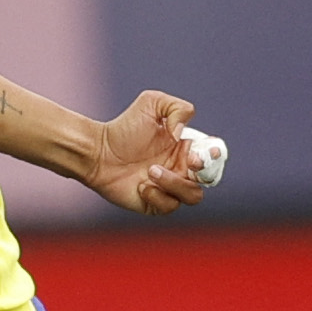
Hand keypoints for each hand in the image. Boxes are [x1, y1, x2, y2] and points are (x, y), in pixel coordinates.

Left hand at [86, 90, 208, 214]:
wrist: (97, 151)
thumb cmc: (123, 128)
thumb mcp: (151, 103)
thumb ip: (177, 108)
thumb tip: (184, 134)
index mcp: (185, 148)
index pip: (214, 156)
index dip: (214, 156)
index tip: (199, 152)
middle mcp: (181, 169)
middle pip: (210, 179)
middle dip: (202, 173)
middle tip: (187, 162)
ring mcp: (170, 188)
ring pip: (193, 196)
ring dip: (175, 183)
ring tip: (150, 170)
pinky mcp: (156, 204)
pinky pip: (170, 206)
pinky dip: (157, 195)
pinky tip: (140, 185)